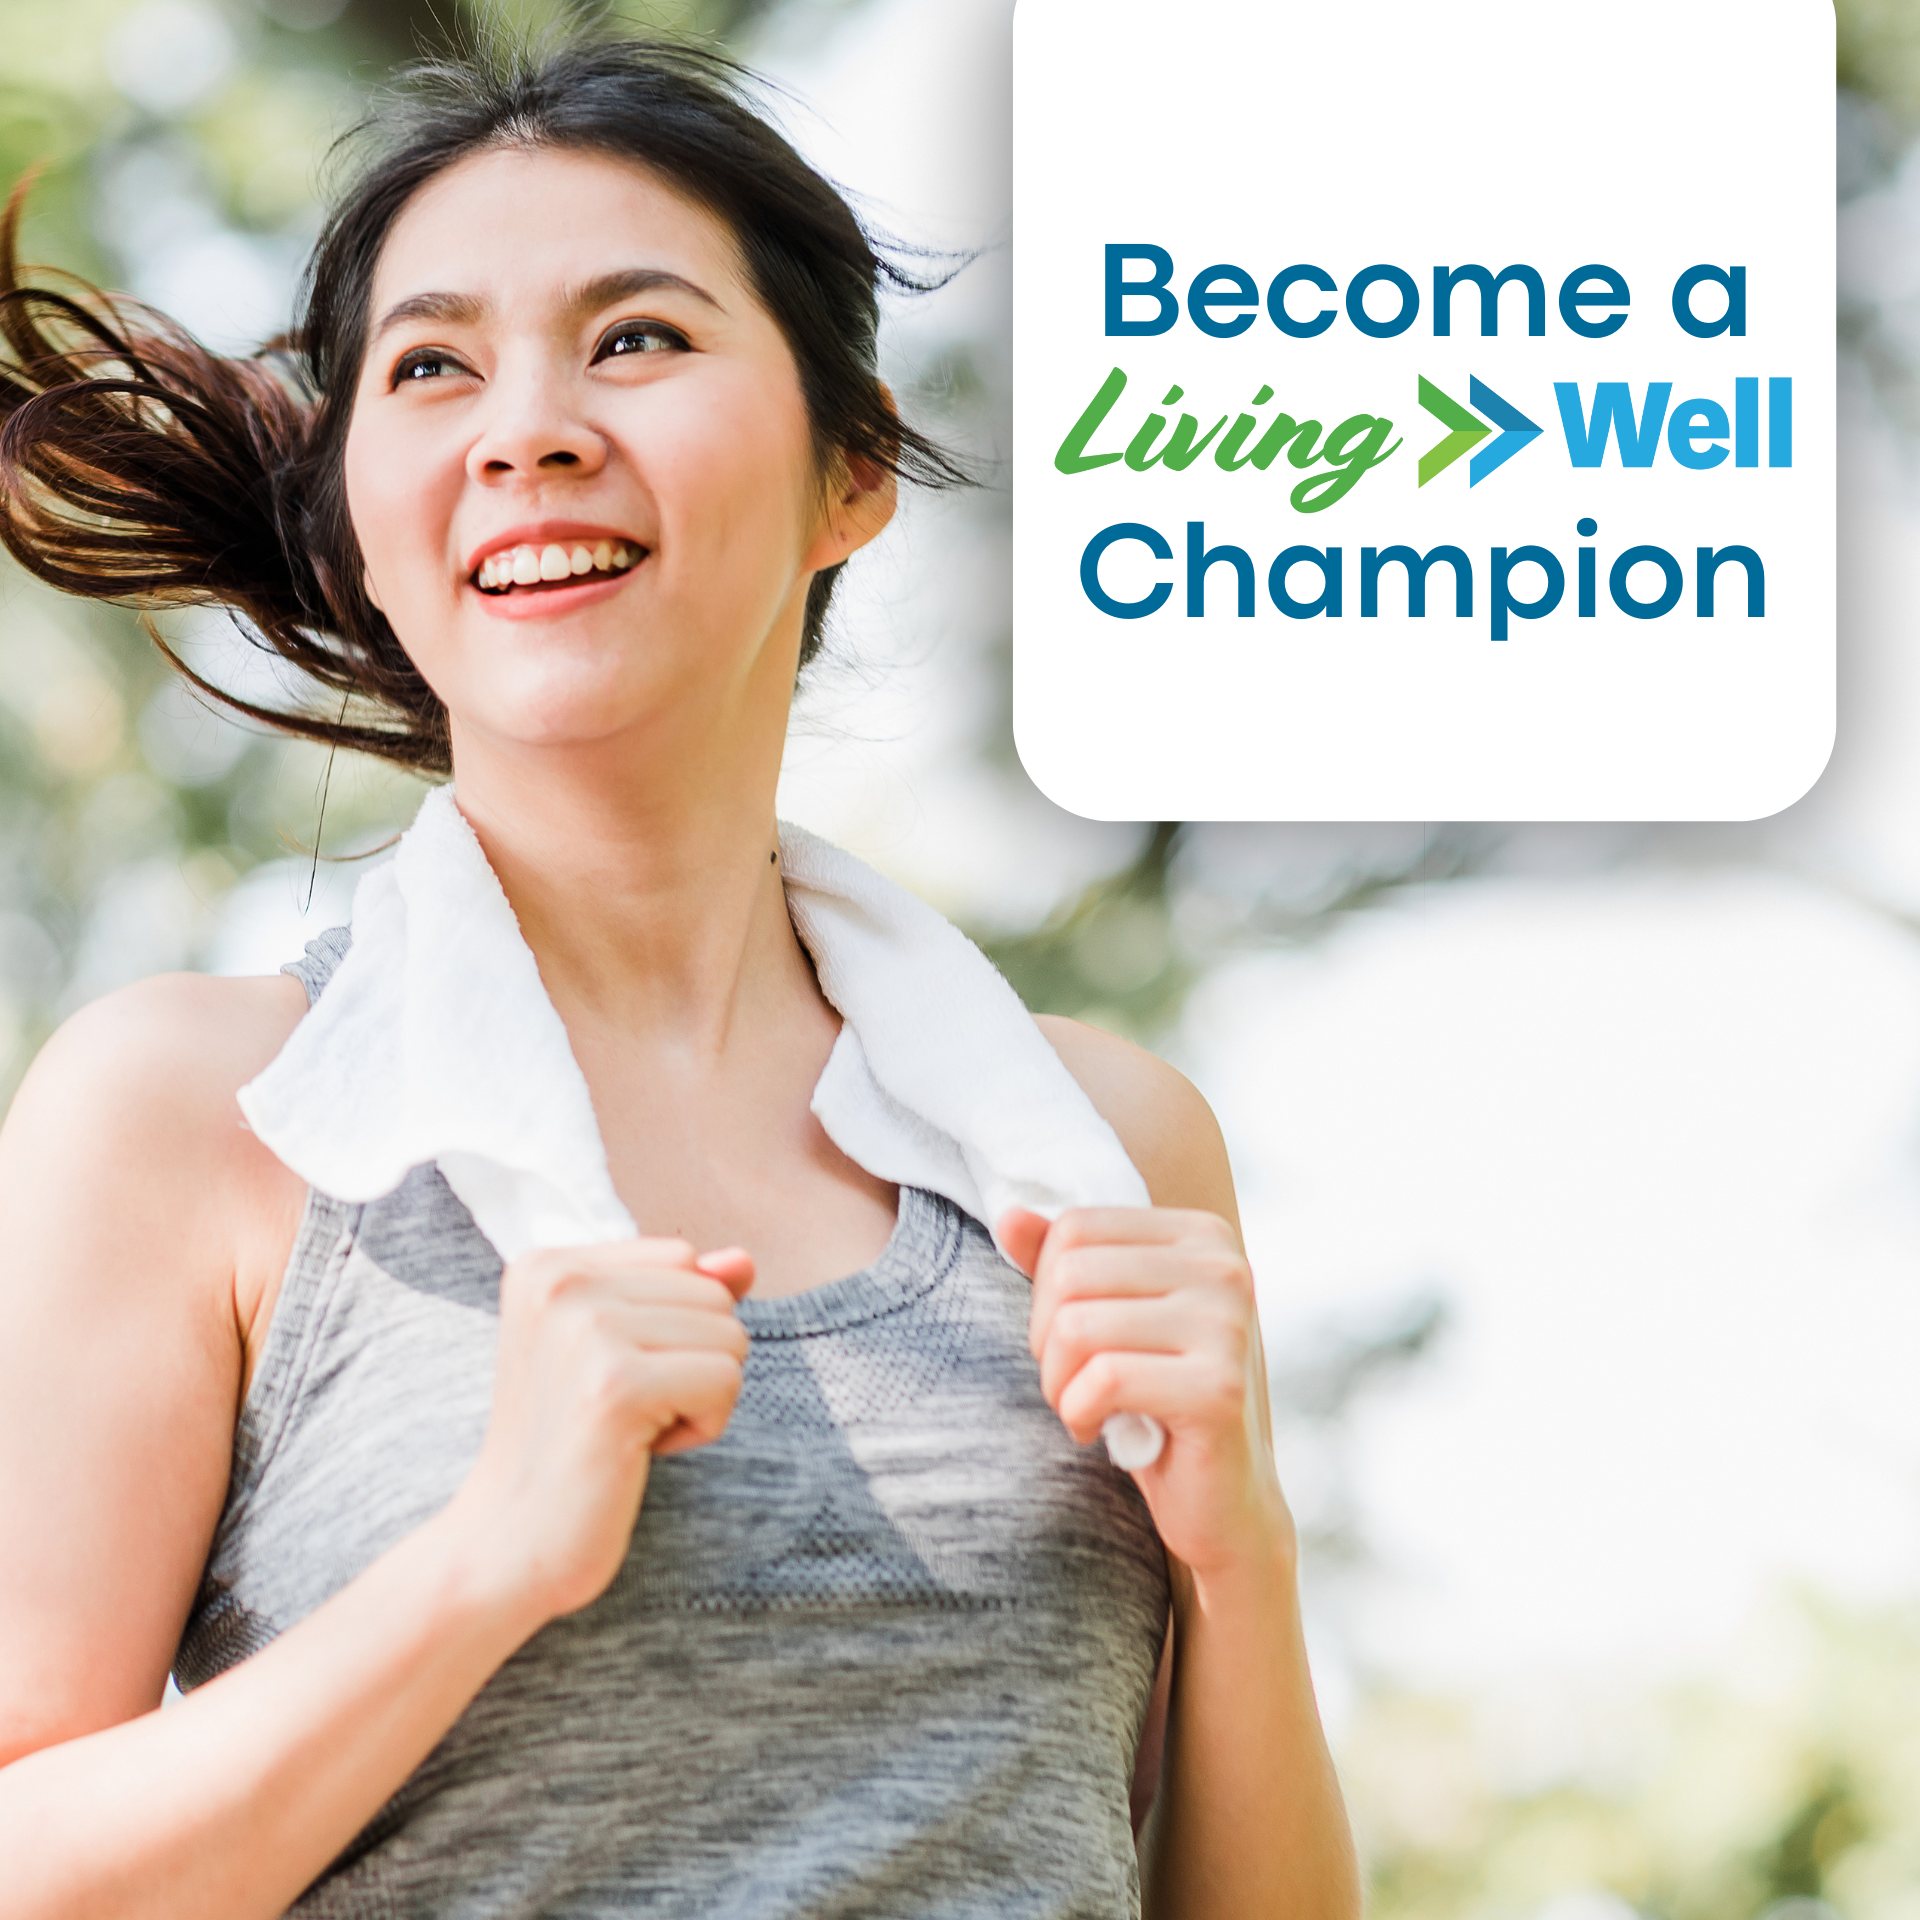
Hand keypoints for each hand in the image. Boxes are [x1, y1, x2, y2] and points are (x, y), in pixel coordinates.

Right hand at [452, 1237, 753, 1622]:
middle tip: (620, 1410)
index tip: (607, 1376)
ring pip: (730, 1336)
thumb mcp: (620, 1349)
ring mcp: (586, 1330)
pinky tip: (640, 1451)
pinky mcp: (617, 1385)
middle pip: (713, 1294)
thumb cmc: (570, 1445)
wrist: (507, 1541)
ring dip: (698, 1396)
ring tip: (628, 1429)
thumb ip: (681, 1292)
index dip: (672, 1326)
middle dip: (692, 1360)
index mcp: (548, 1264)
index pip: (683, 1258)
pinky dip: (702, 1427)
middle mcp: (560, 1283)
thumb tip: (743, 1259)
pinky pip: (726, 1381)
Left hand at [999, 1206, 1293, 1581]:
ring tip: (1081, 1408)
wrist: (1223, 1501)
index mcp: (1202, 1236)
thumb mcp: (1109, 1321)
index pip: (1076, 1227)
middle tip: (1069, 1382)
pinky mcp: (1219, 1388)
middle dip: (1045, 1339)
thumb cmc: (1156, 1402)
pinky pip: (1103, 1380)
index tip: (1068, 1341)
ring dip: (1057, 1382)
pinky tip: (1096, 1432)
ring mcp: (1228, 1326)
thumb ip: (1063, 1264)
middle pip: (1071, 1273)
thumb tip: (1008, 1217)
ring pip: (1078, 1326)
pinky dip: (1077, 1413)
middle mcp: (1225, 1268)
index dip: (1045, 1290)